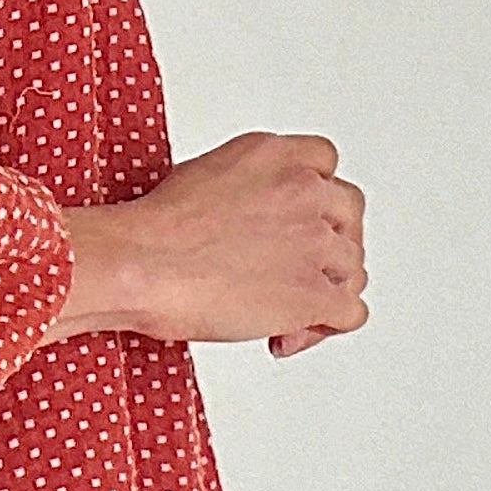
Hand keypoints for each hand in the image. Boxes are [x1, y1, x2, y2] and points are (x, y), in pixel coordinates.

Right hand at [41, 131, 366, 355]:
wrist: (139, 263)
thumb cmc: (154, 230)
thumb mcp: (205, 174)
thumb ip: (248, 185)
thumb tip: (253, 217)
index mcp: (277, 155)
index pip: (326, 165)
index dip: (315, 198)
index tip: (298, 219)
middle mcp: (304, 192)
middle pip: (348, 216)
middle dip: (328, 244)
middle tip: (300, 267)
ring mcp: (315, 243)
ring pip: (352, 268)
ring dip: (324, 290)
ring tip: (283, 310)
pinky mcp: (314, 294)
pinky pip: (351, 314)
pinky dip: (324, 329)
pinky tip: (287, 334)